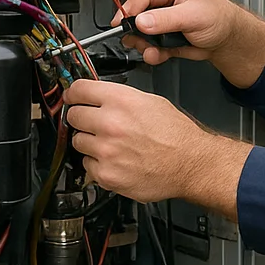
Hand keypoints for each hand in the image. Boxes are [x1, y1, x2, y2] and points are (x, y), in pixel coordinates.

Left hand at [64, 79, 250, 217]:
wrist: (191, 164)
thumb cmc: (176, 135)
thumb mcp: (151, 102)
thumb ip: (121, 98)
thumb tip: (98, 97)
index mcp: (121, 101)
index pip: (78, 89)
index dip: (74, 93)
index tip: (72, 97)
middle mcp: (110, 124)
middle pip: (73, 115)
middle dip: (82, 118)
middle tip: (95, 124)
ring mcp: (105, 151)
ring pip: (77, 141)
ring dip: (89, 142)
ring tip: (111, 145)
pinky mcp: (105, 174)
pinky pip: (87, 165)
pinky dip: (98, 164)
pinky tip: (116, 161)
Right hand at [115, 0, 264, 87]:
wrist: (229, 39)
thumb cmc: (220, 17)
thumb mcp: (192, 16)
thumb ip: (166, 19)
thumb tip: (142, 21)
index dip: (128, 11)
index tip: (119, 25)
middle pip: (136, 15)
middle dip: (136, 32)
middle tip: (140, 43)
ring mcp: (161, 18)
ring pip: (140, 33)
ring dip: (145, 45)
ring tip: (154, 51)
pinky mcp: (163, 34)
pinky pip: (150, 45)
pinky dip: (153, 53)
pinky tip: (160, 55)